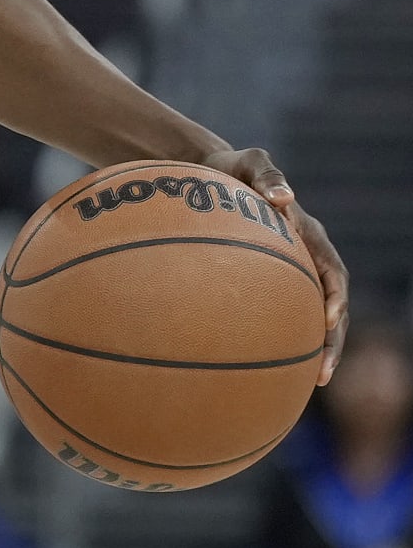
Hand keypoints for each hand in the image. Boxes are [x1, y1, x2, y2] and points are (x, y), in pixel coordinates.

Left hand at [216, 146, 348, 383]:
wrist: (211, 174)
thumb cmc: (230, 169)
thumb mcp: (249, 163)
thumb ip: (267, 176)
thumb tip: (284, 199)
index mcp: (307, 235)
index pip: (333, 271)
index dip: (335, 297)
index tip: (329, 320)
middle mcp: (304, 259)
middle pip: (331, 306)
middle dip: (332, 342)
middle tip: (324, 374)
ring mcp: (287, 275)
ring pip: (308, 319)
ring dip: (313, 351)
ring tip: (308, 384)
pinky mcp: (265, 286)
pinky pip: (278, 317)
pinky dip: (278, 343)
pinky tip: (258, 370)